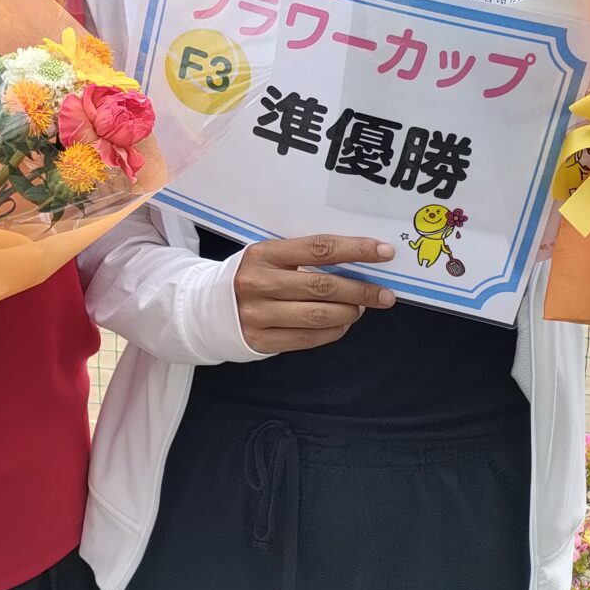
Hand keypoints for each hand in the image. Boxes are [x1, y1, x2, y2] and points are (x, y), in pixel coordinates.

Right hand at [234, 235, 396, 355]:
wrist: (206, 305)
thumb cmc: (250, 276)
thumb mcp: (269, 257)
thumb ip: (304, 258)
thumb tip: (357, 264)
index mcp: (264, 254)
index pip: (319, 248)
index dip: (356, 250)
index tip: (384, 252)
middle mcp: (259, 283)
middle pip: (323, 286)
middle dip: (361, 290)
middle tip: (384, 294)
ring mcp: (259, 314)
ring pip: (318, 315)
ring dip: (349, 312)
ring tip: (361, 308)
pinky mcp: (261, 340)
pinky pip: (308, 338)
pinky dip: (333, 331)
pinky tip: (343, 324)